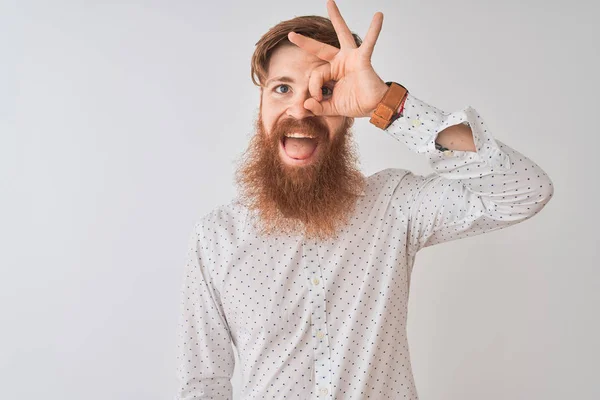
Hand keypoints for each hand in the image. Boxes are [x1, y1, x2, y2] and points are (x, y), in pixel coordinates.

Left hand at [287, 0, 389, 117]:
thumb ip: (318, 107)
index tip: (318, 99)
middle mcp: (340, 62)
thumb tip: (305, 105)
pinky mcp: (362, 59)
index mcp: (332, 72)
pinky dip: (374, 30)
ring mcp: (351, 58)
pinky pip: (369, 42)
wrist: (374, 108)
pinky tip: (378, 16)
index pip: (315, 75)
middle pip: (320, 49)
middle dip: (305, 42)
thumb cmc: (356, 104)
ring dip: (336, 17)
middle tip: (291, 34)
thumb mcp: (331, 107)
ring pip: (341, 35)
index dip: (313, 87)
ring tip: (329, 3)